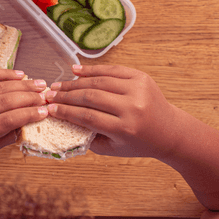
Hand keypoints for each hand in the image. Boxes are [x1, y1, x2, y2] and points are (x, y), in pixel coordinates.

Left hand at [0, 69, 48, 161]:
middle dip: (30, 97)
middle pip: (5, 101)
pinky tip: (19, 75)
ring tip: (38, 84)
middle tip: (45, 95)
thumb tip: (29, 121)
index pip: (8, 121)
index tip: (45, 111)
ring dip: (22, 85)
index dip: (29, 114)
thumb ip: (6, 136)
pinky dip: (4, 74)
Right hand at [46, 65, 180, 158]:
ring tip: (59, 85)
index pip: (88, 117)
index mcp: (125, 128)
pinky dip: (92, 69)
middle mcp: (133, 107)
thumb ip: (89, 137)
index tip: (49, 109)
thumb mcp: (114, 148)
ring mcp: (138, 89)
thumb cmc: (139, 142)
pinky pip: (112, 70)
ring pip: (99, 81)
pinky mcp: (141, 77)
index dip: (66, 112)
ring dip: (75, 82)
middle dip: (66, 95)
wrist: (169, 131)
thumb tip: (63, 121)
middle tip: (49, 95)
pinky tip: (76, 71)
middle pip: (91, 97)